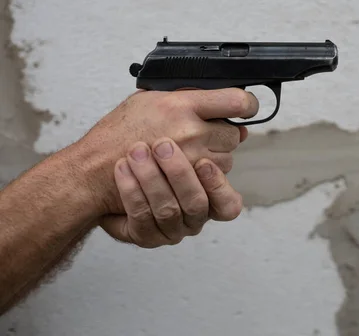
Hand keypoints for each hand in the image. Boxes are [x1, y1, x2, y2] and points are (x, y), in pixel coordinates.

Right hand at [71, 88, 257, 215]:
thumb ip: (186, 97)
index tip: (247, 107)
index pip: (236, 101)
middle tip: (203, 134)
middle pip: (234, 134)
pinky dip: (207, 177)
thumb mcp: (148, 99)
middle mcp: (191, 130)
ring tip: (189, 154)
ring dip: (215, 158)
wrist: (97, 168)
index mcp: (182, 104)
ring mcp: (191, 158)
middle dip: (224, 134)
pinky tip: (189, 169)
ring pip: (227, 159)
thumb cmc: (118, 133)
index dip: (248, 104)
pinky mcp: (188, 182)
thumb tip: (218, 102)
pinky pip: (214, 180)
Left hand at [101, 138, 242, 247]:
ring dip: (152, 179)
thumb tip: (238, 131)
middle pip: (196, 204)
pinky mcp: (143, 235)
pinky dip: (132, 190)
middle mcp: (193, 218)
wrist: (112, 170)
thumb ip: (211, 135)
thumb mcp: (186, 137)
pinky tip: (123, 167)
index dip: (218, 187)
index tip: (203, 162)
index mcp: (211, 199)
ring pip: (167, 210)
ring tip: (137, 151)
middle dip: (179, 174)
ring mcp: (169, 230)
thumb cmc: (155, 152)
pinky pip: (140, 216)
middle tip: (162, 145)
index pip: (228, 205)